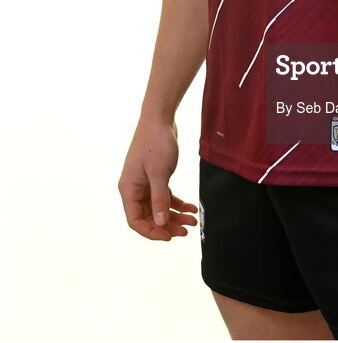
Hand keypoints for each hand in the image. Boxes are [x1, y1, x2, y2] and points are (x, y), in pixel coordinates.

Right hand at [118, 118, 197, 241]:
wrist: (160, 118)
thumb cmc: (156, 142)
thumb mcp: (159, 173)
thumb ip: (159, 199)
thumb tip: (160, 223)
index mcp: (129, 189)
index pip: (135, 220)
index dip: (151, 231)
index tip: (169, 236)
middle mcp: (134, 188)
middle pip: (148, 216)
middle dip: (167, 225)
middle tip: (185, 231)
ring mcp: (145, 183)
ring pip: (158, 208)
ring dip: (175, 216)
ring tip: (192, 221)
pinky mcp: (156, 177)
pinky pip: (165, 197)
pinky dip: (177, 203)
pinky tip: (191, 208)